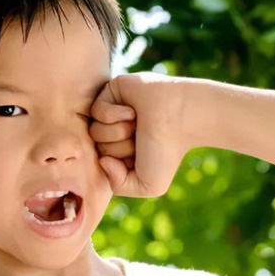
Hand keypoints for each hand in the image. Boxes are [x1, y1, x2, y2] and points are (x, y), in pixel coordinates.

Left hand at [88, 72, 195, 197]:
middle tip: (142, 138)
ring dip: (119, 132)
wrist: (181, 119)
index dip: (119, 165)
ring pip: (94, 130)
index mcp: (121, 150)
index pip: (100, 164)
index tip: (139, 157)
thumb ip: (118, 185)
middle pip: (96, 148)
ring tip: (139, 124)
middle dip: (120, 148)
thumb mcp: (147, 184)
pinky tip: (133, 112)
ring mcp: (112, 109)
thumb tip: (101, 161)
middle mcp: (115, 130)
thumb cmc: (169, 151)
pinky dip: (114, 114)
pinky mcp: (111, 90)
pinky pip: (95, 110)